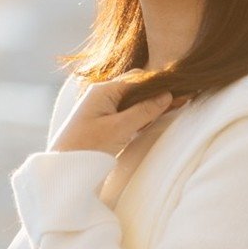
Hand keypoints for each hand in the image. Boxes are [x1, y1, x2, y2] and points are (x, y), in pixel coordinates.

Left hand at [48, 69, 190, 155]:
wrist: (62, 169)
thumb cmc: (87, 146)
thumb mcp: (119, 129)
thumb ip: (143, 111)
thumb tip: (166, 94)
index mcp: (104, 90)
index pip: (138, 79)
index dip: (160, 84)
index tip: (183, 89)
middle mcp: (102, 95)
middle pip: (136, 89)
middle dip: (158, 94)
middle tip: (185, 99)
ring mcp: (102, 110)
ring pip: (133, 103)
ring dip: (151, 106)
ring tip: (177, 107)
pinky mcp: (103, 125)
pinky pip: (127, 115)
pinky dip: (142, 117)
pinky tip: (155, 120)